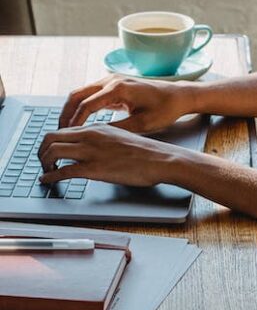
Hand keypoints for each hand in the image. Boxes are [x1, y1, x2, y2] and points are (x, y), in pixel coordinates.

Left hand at [38, 124, 189, 186]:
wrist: (161, 160)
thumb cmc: (147, 153)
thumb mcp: (121, 138)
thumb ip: (103, 141)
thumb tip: (93, 150)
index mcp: (96, 128)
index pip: (62, 130)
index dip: (50, 143)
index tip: (50, 153)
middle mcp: (90, 136)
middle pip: (50, 138)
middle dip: (41, 151)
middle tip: (43, 162)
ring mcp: (91, 152)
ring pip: (52, 152)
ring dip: (43, 163)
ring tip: (46, 172)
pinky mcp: (95, 168)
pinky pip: (64, 171)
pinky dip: (51, 177)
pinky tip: (48, 181)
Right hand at [60, 75, 195, 132]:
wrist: (178, 96)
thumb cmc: (165, 109)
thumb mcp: (143, 124)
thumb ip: (118, 129)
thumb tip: (96, 137)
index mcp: (119, 88)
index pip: (87, 104)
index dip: (75, 121)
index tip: (68, 135)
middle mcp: (111, 80)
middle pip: (77, 95)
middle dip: (66, 113)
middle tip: (59, 132)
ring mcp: (111, 81)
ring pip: (81, 93)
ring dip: (72, 109)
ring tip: (66, 129)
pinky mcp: (114, 85)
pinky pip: (91, 95)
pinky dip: (82, 107)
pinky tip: (80, 122)